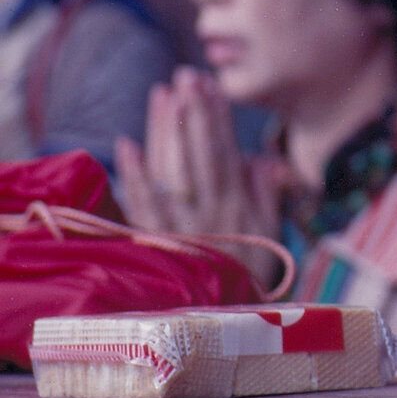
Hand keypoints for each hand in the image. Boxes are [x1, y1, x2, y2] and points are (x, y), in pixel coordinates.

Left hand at [116, 68, 284, 285]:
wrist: (227, 321)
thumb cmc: (249, 277)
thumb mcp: (269, 235)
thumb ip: (267, 195)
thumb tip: (264, 159)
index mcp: (239, 204)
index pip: (227, 150)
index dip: (219, 117)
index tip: (210, 86)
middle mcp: (211, 209)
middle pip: (200, 152)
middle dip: (193, 111)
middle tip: (186, 76)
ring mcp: (184, 224)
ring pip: (174, 168)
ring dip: (167, 129)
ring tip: (163, 94)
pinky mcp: (158, 242)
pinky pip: (144, 204)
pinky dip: (135, 174)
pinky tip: (126, 145)